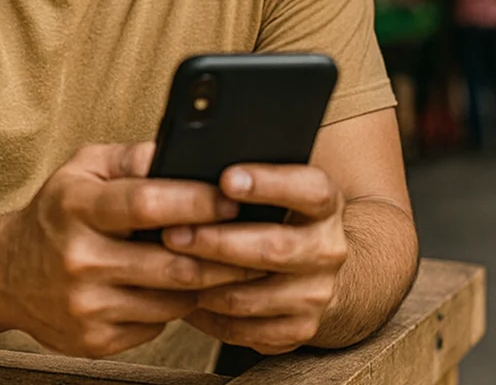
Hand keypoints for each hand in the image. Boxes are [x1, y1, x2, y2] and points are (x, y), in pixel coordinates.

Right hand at [0, 143, 261, 358]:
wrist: (5, 273)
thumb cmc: (57, 211)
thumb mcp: (84, 168)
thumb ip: (135, 158)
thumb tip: (187, 154)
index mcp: (75, 206)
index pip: (147, 204)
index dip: (197, 201)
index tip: (233, 199)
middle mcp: (79, 258)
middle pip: (172, 262)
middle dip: (222, 252)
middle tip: (254, 240)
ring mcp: (86, 306)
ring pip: (172, 299)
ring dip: (205, 283)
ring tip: (227, 265)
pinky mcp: (94, 341)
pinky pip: (157, 326)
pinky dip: (174, 307)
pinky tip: (180, 289)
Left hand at [162, 165, 347, 354]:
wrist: (312, 267)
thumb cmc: (275, 215)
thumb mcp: (274, 185)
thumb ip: (242, 175)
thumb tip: (184, 164)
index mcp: (325, 204)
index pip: (310, 190)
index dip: (270, 184)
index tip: (227, 179)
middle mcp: (327, 250)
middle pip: (275, 248)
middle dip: (217, 242)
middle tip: (172, 234)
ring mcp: (315, 294)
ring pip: (251, 296)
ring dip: (204, 284)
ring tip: (168, 267)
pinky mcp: (298, 330)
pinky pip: (243, 330)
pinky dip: (208, 317)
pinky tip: (184, 297)